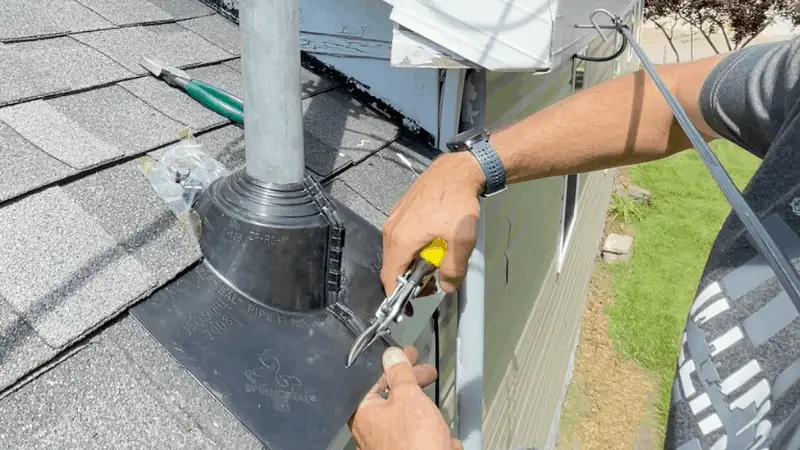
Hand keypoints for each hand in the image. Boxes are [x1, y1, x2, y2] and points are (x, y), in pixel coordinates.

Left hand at [349, 346, 461, 449]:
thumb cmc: (413, 444)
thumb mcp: (408, 397)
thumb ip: (400, 374)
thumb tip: (392, 356)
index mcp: (362, 413)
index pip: (373, 379)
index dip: (392, 363)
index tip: (406, 354)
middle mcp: (370, 430)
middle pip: (390, 397)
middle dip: (411, 383)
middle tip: (425, 372)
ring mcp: (387, 445)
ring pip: (406, 418)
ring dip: (423, 409)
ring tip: (437, 410)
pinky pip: (417, 438)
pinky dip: (430, 433)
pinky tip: (442, 436)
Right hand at [381, 152, 484, 293]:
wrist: (458, 170)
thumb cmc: (457, 201)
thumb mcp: (462, 241)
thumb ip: (453, 269)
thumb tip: (446, 286)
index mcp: (401, 239)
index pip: (390, 277)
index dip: (397, 296)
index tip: (407, 307)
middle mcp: (392, 229)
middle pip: (393, 265)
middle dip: (409, 279)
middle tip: (432, 282)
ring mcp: (394, 218)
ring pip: (397, 251)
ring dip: (412, 262)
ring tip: (435, 261)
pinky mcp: (401, 210)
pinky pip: (400, 237)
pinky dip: (412, 247)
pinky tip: (431, 243)